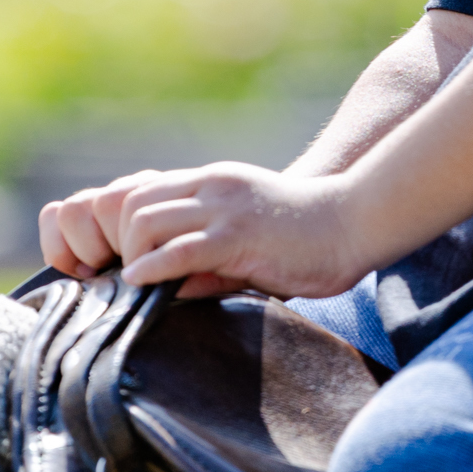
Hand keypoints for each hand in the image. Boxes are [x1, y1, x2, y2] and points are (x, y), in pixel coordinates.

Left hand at [35, 163, 365, 300]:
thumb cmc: (307, 237)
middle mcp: (212, 187)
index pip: (141, 191)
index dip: (121, 227)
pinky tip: (143, 283)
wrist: (355, 221)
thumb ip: (209, 255)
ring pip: (144, 220)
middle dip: (117, 242)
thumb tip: (173, 289)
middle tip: (124, 278)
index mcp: (212, 182)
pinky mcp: (238, 236)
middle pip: (132, 204)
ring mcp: (224, 209)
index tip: (122, 262)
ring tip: (136, 284)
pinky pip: (178, 249)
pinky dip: (151, 268)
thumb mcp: (246, 237)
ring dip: (130, 254)